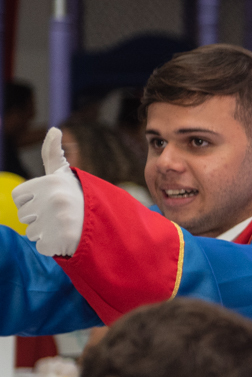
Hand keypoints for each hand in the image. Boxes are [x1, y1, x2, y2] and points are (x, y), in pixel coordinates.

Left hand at [12, 128, 83, 256]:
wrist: (108, 225)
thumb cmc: (80, 199)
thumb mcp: (65, 176)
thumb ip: (53, 154)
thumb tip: (54, 129)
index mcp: (52, 182)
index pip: (18, 197)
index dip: (31, 202)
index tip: (49, 202)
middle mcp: (54, 199)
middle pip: (23, 216)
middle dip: (39, 219)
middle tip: (61, 216)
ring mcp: (59, 220)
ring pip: (31, 232)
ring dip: (46, 234)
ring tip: (65, 227)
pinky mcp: (62, 240)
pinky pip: (41, 246)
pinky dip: (54, 247)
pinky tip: (68, 239)